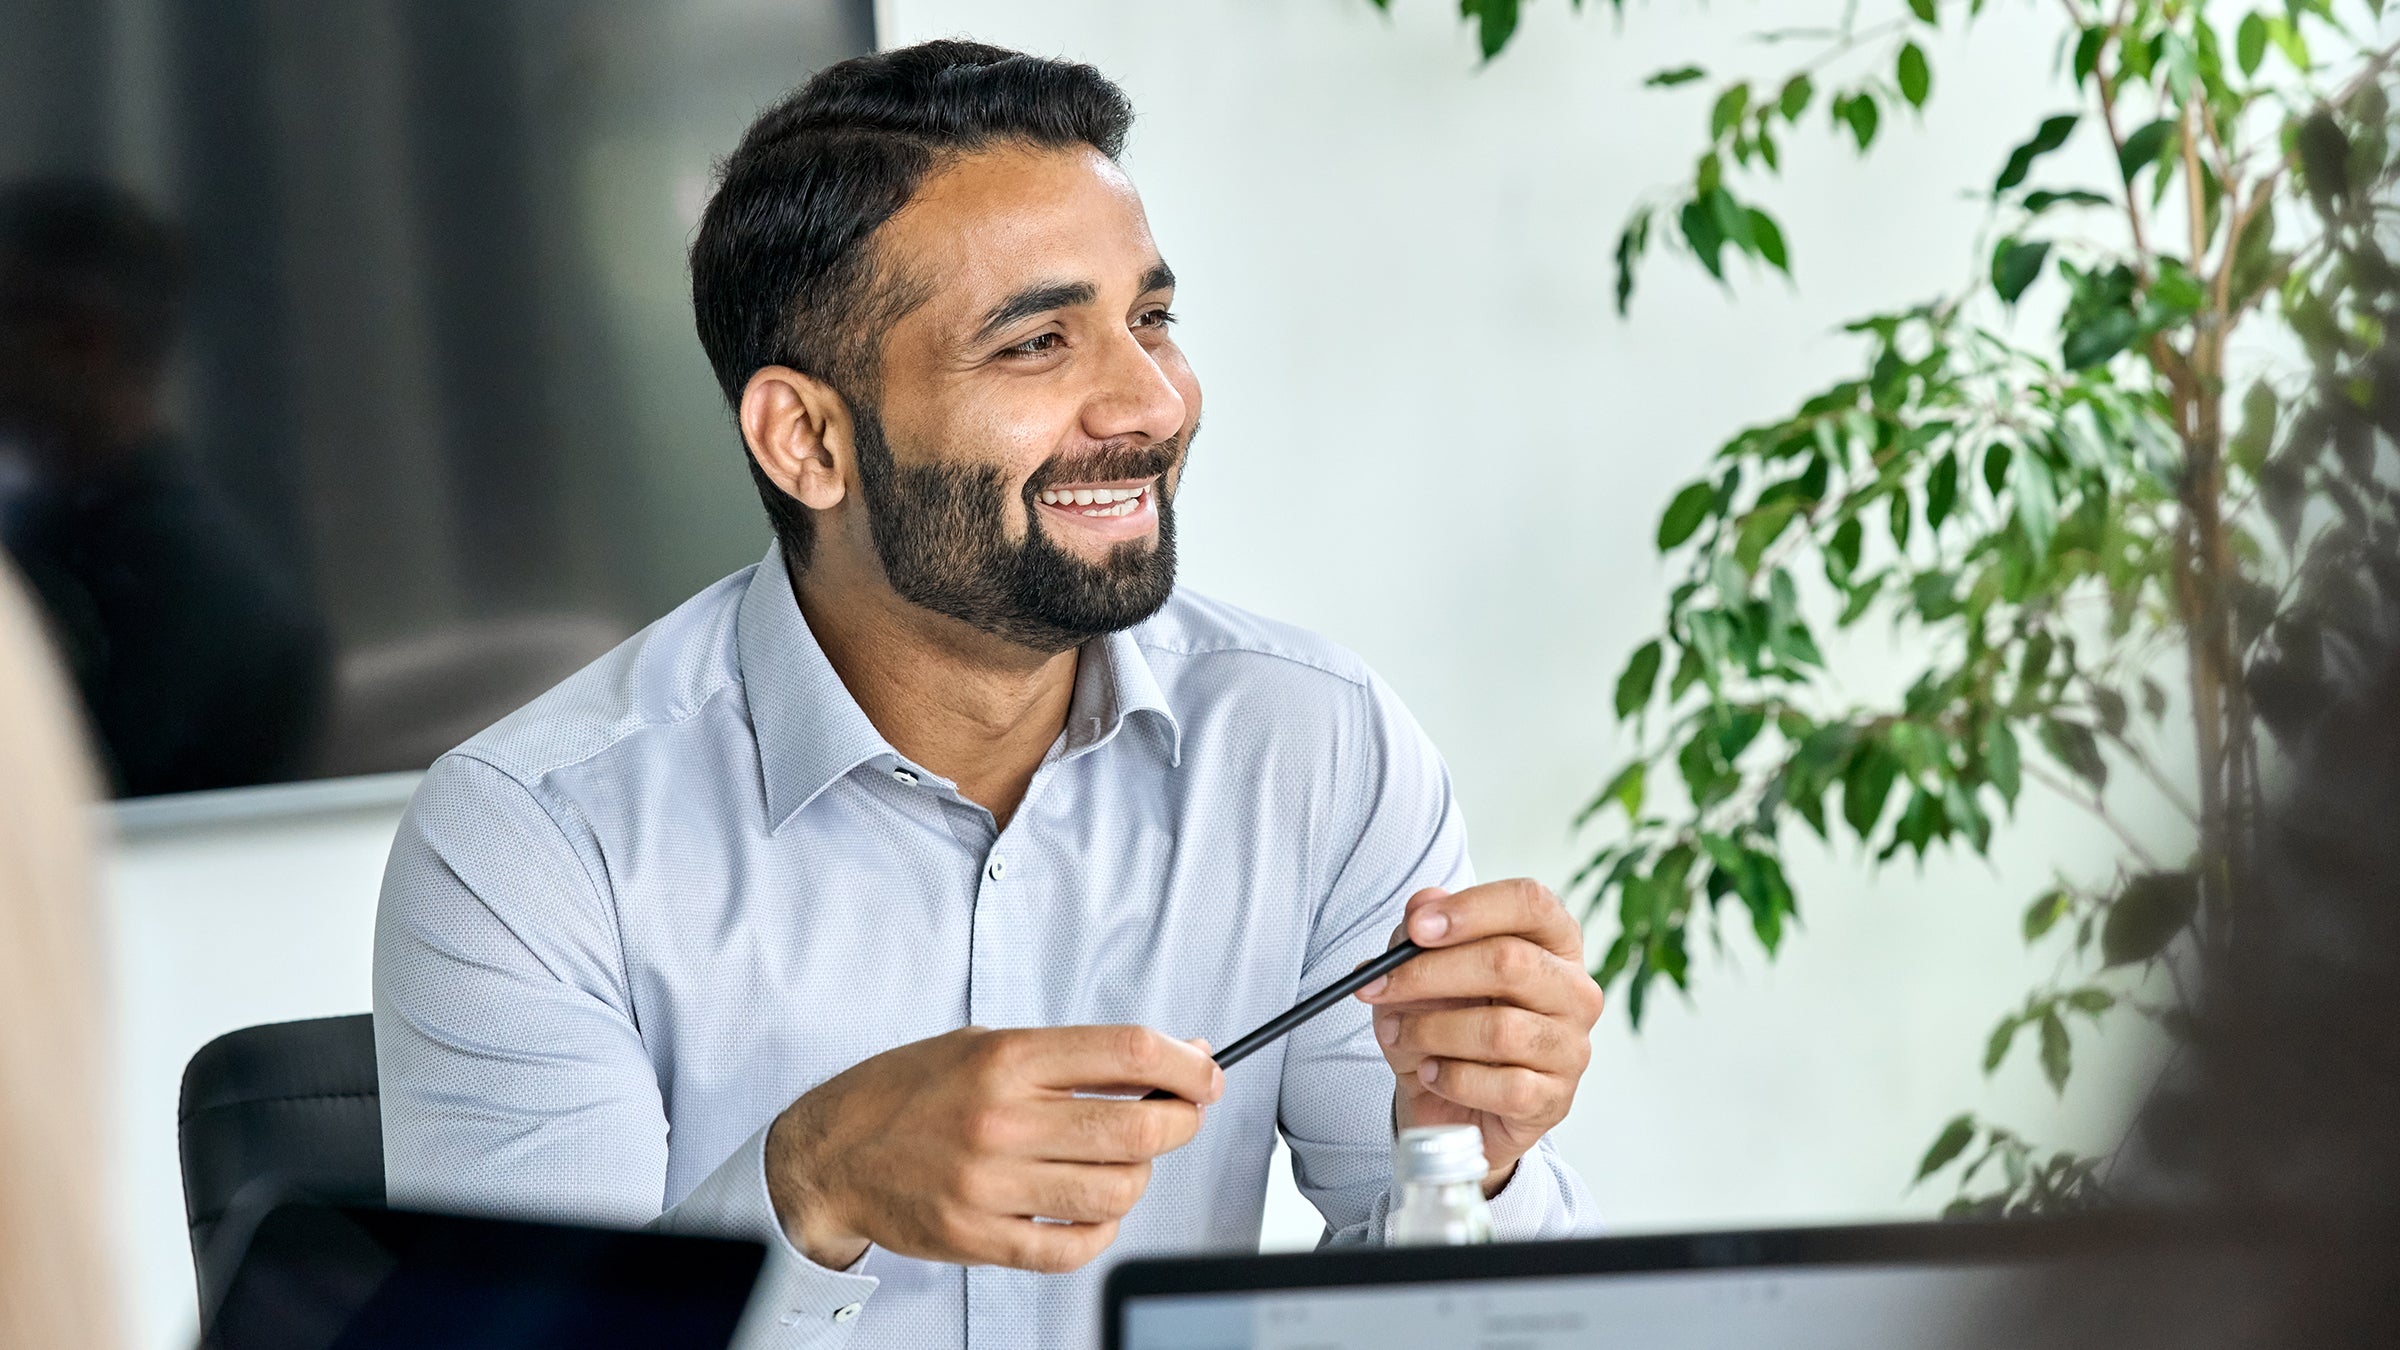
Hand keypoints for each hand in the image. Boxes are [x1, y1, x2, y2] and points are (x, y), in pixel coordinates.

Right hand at [763, 1025, 1222, 1272]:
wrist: (831, 1154)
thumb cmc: (910, 1092)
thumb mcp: (984, 1044)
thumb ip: (1070, 1055)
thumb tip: (1168, 1058)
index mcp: (1006, 1058)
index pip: (1129, 1051)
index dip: (1186, 1064)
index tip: (1204, 1073)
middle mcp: (1001, 1119)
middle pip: (1139, 1126)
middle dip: (1182, 1121)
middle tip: (1181, 1116)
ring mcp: (990, 1184)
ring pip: (1116, 1192)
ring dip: (1139, 1178)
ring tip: (1122, 1163)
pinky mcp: (979, 1237)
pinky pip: (1073, 1248)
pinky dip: (1100, 1231)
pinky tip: (1091, 1211)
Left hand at [1356, 880, 1601, 1194]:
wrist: (1448, 1104)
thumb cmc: (1444, 1024)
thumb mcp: (1419, 972)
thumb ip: (1420, 934)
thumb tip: (1422, 904)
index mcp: (1552, 941)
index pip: (1530, 903)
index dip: (1471, 909)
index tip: (1416, 928)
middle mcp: (1574, 990)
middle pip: (1510, 962)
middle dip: (1430, 973)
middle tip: (1378, 985)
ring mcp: (1570, 1047)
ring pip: (1501, 1029)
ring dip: (1431, 1031)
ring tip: (1397, 1034)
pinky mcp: (1555, 1099)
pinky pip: (1504, 1087)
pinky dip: (1452, 1080)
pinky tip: (1431, 1075)